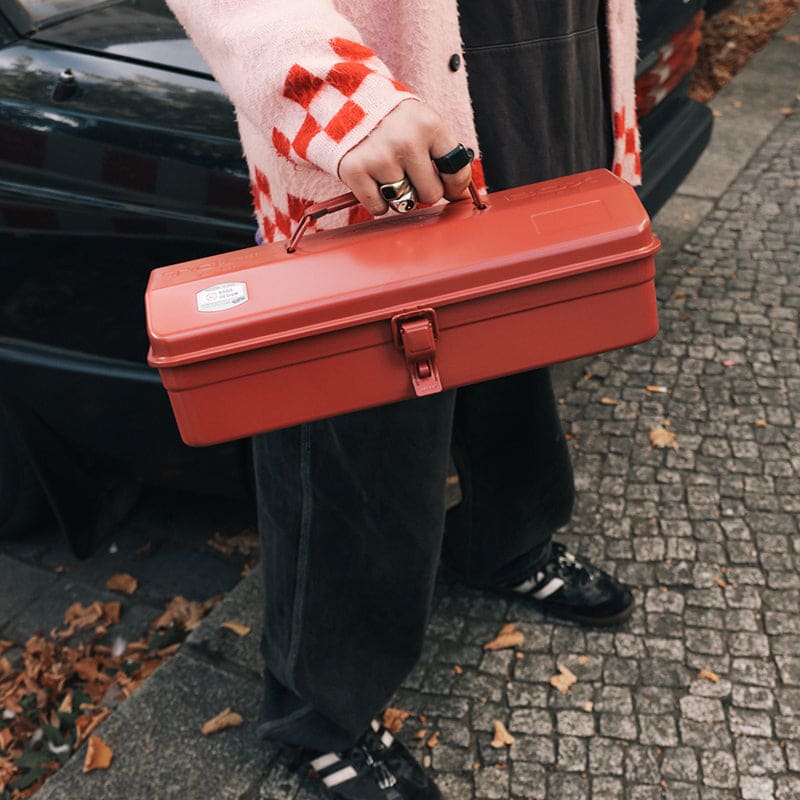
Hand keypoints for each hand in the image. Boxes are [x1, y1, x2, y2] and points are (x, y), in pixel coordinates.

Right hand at [338, 99, 472, 214]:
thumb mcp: (424, 126)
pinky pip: (379, 208)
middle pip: (431, 194)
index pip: (457, 171)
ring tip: (390, 173)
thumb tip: (464, 198)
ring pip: (404, 203)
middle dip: (423, 190)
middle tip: (410, 173)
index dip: (454, 185)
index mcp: (429, 125)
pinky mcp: (355, 171)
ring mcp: (379, 157)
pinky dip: (378, 201)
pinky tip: (373, 180)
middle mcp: (406, 141)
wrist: (348, 102)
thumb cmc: (395, 121)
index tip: (447, 184)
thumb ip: (446, 158)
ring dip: (399, 195)